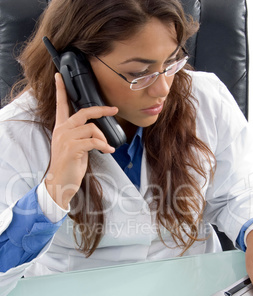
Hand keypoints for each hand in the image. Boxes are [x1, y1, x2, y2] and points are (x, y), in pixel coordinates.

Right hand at [45, 73, 116, 208]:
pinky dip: (104, 146)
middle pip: (83, 112)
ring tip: (105, 146)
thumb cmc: (68, 166)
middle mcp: (62, 130)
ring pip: (91, 128)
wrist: (60, 183)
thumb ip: (81, 135)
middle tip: (113, 110)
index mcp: (61, 128)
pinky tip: (108, 151)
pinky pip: (94, 142)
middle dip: (101, 110)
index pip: (61, 105)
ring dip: (102, 137)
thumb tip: (96, 132)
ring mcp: (66, 139)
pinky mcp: (72, 148)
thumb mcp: (74, 147)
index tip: (59, 76)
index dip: (60, 90)